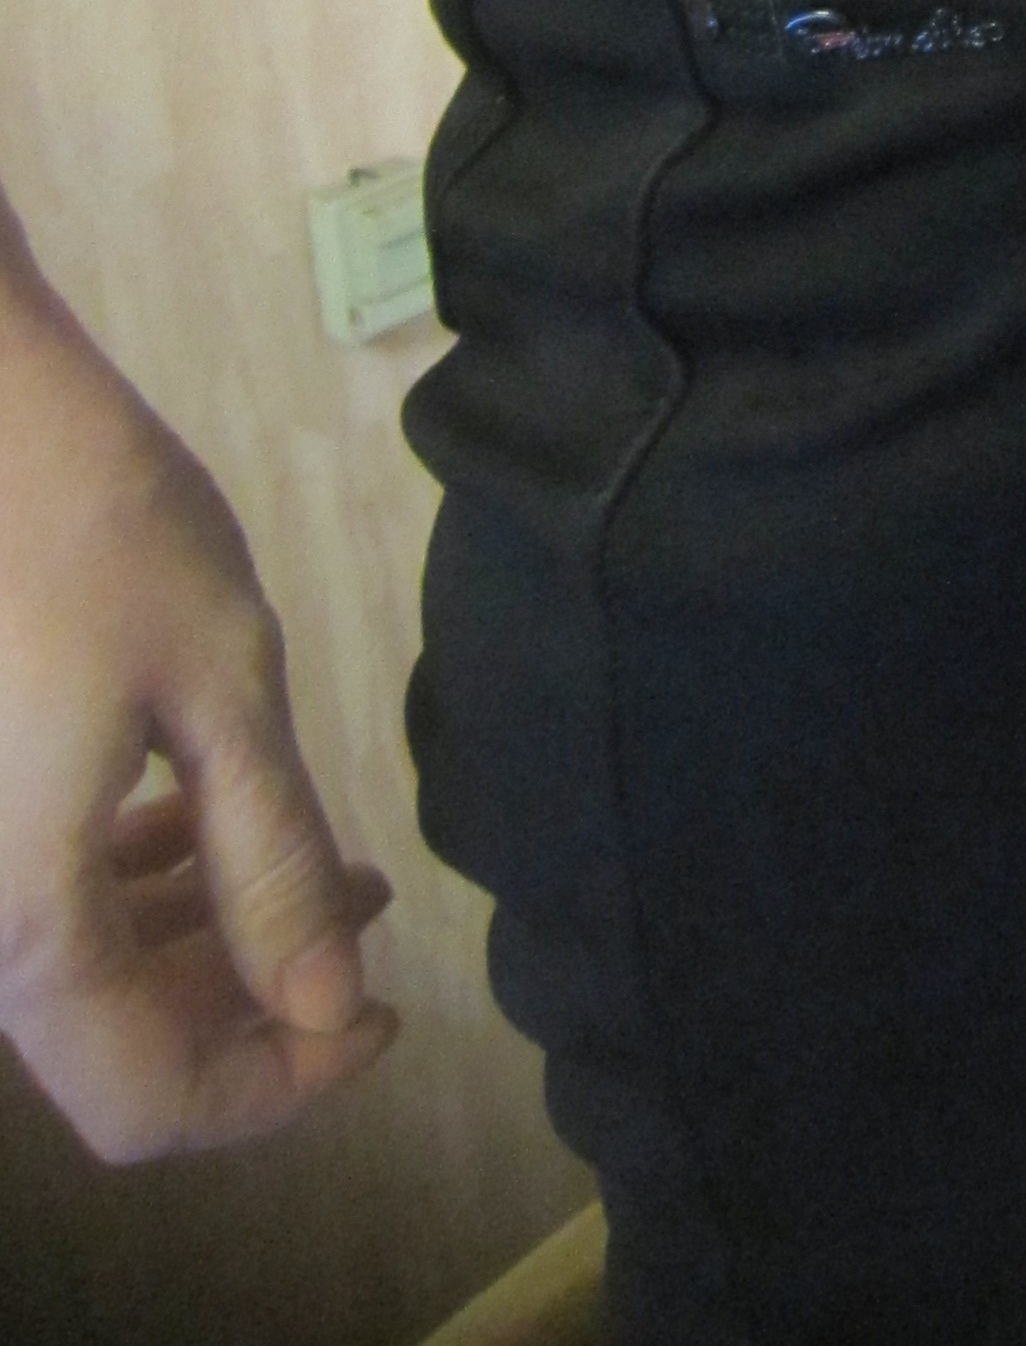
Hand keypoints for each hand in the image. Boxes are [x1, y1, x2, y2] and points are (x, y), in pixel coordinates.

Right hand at [0, 289, 398, 1158]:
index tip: (387, 1013)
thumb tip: (329, 1010)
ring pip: (75, 978)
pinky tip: (202, 815)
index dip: (279, 1085)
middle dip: (254, 1000)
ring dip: (203, 937)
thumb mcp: (219, 684)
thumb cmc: (93, 527)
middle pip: (109, 1048)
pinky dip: (131, 886)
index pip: (147, 1100)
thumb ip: (269, 861)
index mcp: (22, 921)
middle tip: (367, 910)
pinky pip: (36, 901)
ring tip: (325, 862)